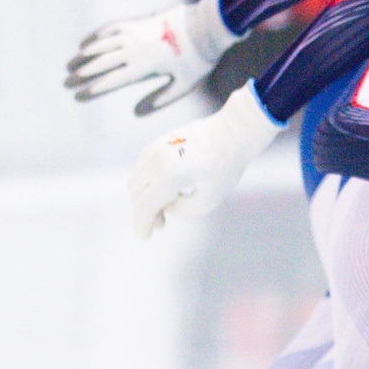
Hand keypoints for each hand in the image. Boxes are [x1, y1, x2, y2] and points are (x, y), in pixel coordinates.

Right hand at [64, 0, 236, 115]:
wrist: (206, 27)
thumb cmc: (197, 60)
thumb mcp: (183, 85)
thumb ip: (160, 99)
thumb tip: (135, 112)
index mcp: (144, 66)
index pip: (111, 81)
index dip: (93, 89)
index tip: (78, 96)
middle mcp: (134, 48)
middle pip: (101, 63)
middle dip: (81, 74)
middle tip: (66, 84)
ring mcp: (134, 32)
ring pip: (101, 44)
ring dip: (83, 56)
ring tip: (70, 66)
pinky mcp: (137, 22)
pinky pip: (109, 28)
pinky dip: (95, 37)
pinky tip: (85, 44)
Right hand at [128, 90, 282, 237]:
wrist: (232, 132)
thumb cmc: (225, 166)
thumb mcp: (210, 199)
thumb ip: (184, 210)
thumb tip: (167, 206)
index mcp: (170, 174)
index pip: (146, 205)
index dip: (142, 224)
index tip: (145, 236)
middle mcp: (157, 159)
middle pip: (137, 194)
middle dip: (145, 213)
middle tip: (162, 223)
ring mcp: (154, 148)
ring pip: (136, 180)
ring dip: (144, 198)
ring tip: (165, 206)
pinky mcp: (157, 142)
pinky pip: (141, 168)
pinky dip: (146, 182)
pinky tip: (165, 190)